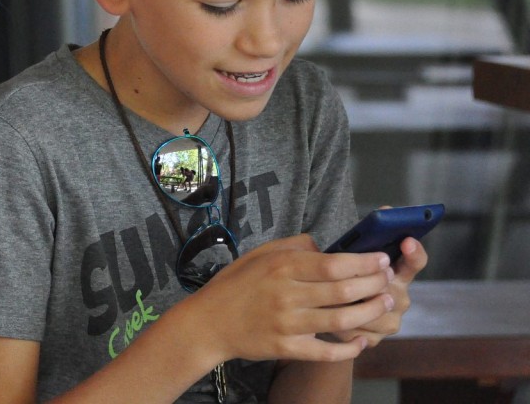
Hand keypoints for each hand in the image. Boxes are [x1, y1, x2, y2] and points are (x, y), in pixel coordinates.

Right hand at [193, 234, 393, 363]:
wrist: (209, 322)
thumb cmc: (236, 284)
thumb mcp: (260, 254)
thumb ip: (294, 246)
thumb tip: (327, 247)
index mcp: (281, 266)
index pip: (334, 263)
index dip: (364, 262)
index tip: (382, 259)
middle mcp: (286, 294)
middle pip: (343, 290)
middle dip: (375, 284)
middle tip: (389, 280)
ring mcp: (287, 324)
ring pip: (341, 320)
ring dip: (370, 312)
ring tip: (386, 303)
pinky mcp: (285, 348)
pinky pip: (326, 352)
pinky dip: (349, 349)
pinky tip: (362, 340)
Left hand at [331, 236, 426, 346]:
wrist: (327, 313)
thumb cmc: (336, 279)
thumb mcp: (341, 261)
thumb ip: (345, 252)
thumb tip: (324, 242)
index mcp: (395, 272)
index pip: (414, 262)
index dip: (413, 253)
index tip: (407, 241)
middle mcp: (398, 296)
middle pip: (389, 290)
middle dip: (364, 285)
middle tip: (343, 278)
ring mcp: (390, 320)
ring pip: (373, 313)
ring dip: (349, 305)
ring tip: (327, 296)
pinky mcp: (375, 338)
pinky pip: (358, 332)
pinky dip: (340, 323)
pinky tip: (327, 315)